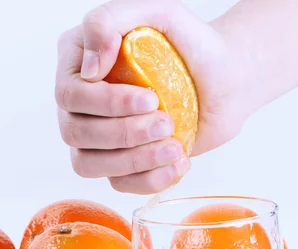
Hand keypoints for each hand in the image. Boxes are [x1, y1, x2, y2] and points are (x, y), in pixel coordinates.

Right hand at [55, 0, 250, 193]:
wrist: (227, 80)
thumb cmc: (191, 46)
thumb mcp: (158, 13)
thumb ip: (110, 21)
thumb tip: (89, 68)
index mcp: (78, 62)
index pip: (69, 93)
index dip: (106, 103)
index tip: (150, 97)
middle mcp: (80, 101)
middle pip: (75, 132)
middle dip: (124, 133)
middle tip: (166, 121)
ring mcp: (96, 135)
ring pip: (88, 164)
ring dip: (133, 160)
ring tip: (174, 147)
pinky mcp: (119, 162)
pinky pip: (116, 183)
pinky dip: (148, 179)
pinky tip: (176, 162)